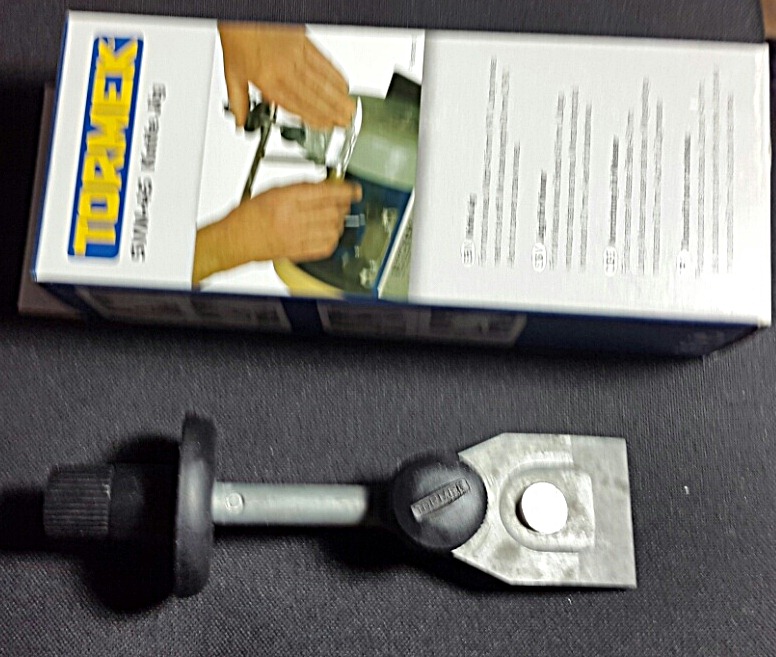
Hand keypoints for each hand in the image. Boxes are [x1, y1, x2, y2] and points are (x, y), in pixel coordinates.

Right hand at [193, 181, 361, 283]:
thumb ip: (300, 187)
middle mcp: (292, 218)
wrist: (236, 239)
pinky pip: (325, 247)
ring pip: (332, 229)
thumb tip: (324, 185)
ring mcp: (296, 237)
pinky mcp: (298, 252)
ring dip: (339, 222)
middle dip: (343, 205)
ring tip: (336, 218)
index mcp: (286, 199)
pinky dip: (332, 239)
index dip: (345, 190)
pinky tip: (329, 233)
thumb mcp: (274, 190)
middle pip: (332, 211)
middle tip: (344, 202)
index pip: (325, 193)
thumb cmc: (250, 215)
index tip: (354, 190)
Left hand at [218, 22, 355, 129]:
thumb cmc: (238, 34)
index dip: (314, 119)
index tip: (325, 127)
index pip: (296, 106)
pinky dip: (335, 74)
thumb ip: (238, 100)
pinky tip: (343, 83)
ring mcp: (296, 55)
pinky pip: (323, 61)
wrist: (245, 9)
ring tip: (349, 109)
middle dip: (332, 112)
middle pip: (314, 96)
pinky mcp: (303, 41)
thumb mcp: (231, 72)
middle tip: (345, 123)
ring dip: (337, 97)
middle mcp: (284, 70)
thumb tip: (240, 121)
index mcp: (267, 80)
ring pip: (322, 81)